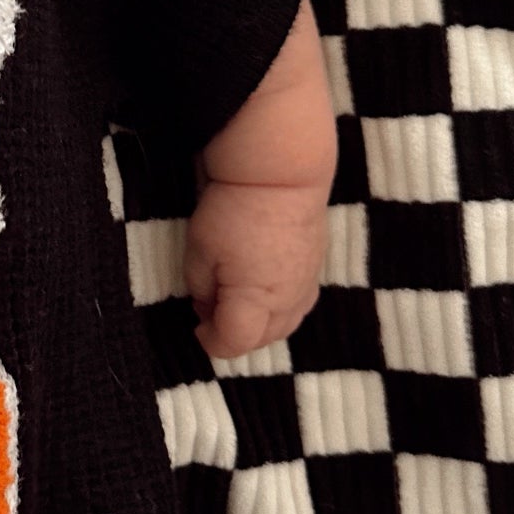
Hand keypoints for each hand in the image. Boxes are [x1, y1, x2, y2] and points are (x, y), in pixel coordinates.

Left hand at [184, 177, 327, 362]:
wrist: (283, 172)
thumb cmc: (233, 210)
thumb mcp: (199, 250)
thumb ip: (201, 288)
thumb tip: (207, 306)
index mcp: (254, 302)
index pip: (234, 342)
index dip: (211, 341)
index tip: (196, 329)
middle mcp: (286, 302)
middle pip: (262, 339)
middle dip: (236, 336)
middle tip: (212, 316)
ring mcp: (306, 285)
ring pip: (285, 325)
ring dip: (260, 325)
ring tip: (237, 305)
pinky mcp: (316, 268)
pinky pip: (300, 304)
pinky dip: (281, 309)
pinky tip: (265, 292)